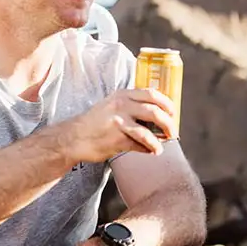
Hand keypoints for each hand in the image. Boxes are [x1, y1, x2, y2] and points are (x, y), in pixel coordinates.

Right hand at [61, 89, 176, 162]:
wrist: (73, 138)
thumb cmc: (96, 123)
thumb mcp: (113, 105)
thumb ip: (132, 105)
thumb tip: (160, 116)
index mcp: (123, 95)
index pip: (152, 94)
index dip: (167, 103)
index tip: (173, 112)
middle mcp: (121, 106)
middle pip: (155, 112)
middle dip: (169, 124)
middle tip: (172, 132)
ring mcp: (118, 123)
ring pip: (148, 133)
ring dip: (159, 142)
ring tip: (161, 146)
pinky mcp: (116, 140)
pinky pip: (139, 146)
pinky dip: (147, 149)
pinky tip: (149, 151)